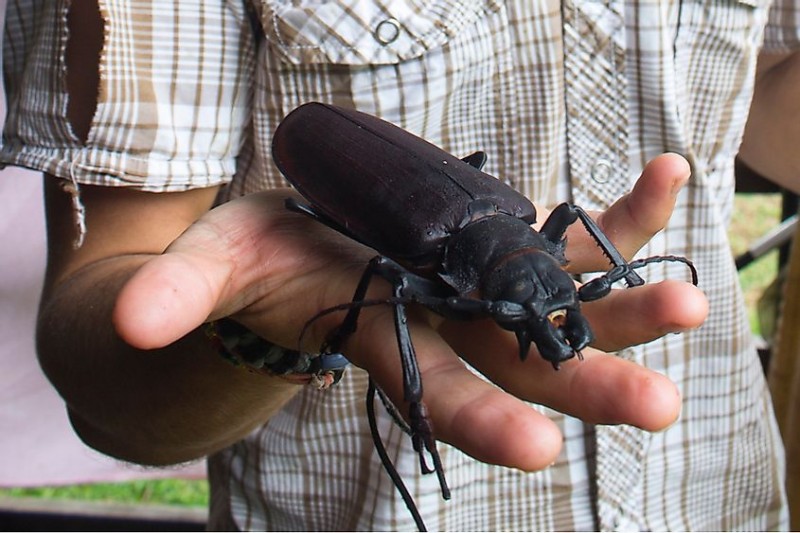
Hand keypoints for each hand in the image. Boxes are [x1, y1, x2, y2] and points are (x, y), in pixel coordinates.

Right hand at [114, 152, 706, 470]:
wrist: (313, 238)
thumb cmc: (263, 258)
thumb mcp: (218, 263)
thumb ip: (184, 292)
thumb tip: (130, 319)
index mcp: (386, 344)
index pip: (437, 397)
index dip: (480, 424)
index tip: (536, 449)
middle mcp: (451, 327)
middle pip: (526, 368)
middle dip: (587, 386)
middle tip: (655, 404)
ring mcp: (488, 287)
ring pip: (568, 307)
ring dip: (629, 305)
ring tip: (692, 300)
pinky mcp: (509, 244)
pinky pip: (576, 233)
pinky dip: (622, 213)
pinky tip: (668, 179)